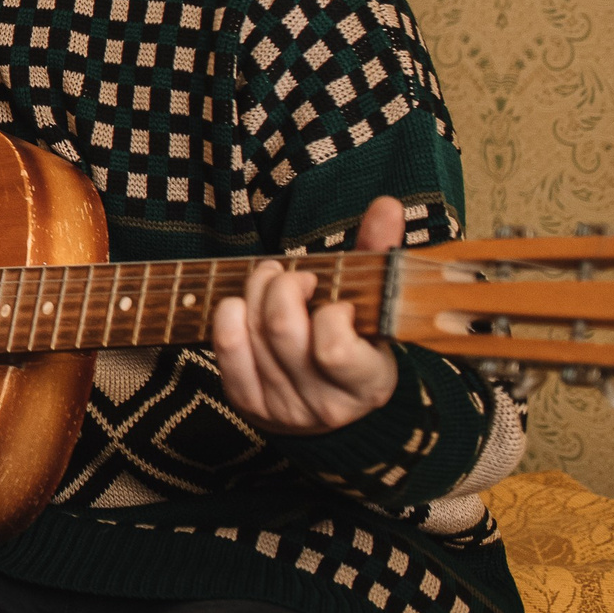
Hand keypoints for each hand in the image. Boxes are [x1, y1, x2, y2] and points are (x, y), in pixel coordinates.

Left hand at [212, 195, 404, 434]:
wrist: (335, 406)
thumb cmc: (356, 343)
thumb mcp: (375, 308)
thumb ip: (379, 254)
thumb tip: (386, 204)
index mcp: (368, 383)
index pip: (334, 350)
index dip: (330, 312)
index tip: (337, 301)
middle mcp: (325, 404)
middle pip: (282, 329)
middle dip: (283, 286)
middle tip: (293, 275)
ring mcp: (285, 408)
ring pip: (253, 333)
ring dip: (256, 292)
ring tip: (271, 280)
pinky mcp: (249, 404)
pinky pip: (227, 351)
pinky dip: (228, 317)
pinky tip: (240, 303)